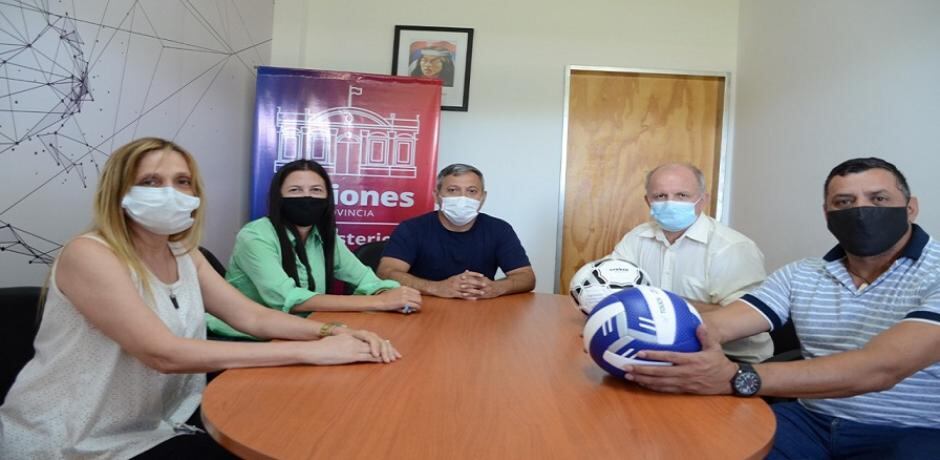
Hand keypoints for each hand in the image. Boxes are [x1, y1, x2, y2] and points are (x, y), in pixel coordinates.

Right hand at [306, 328, 400, 364]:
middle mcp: (355, 339)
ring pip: (374, 349)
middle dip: (388, 348)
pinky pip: (367, 356)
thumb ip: (343, 339)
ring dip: (385, 354)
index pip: (372, 337)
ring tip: (393, 359)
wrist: (313, 350)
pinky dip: (377, 358)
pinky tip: (383, 361)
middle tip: (397, 355)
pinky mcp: (350, 355)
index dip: (382, 342)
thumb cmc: (320, 347)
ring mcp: (353, 347)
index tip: (391, 347)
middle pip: (376, 341)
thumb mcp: (334, 339)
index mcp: (352, 335)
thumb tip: (346, 339)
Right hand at [374, 287, 422, 311]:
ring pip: (418, 301)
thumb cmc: (386, 298)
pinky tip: (413, 310)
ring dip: (418, 305)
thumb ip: (404, 295)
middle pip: (418, 296)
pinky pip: (415, 305)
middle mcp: (405, 291)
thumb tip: (410, 301)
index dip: (417, 298)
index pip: (417, 292)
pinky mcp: (404, 302)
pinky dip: (416, 308)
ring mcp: (405, 296)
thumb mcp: (396, 292)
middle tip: (417, 306)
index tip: (416, 302)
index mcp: (404, 287)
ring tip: (415, 309)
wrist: (380, 301)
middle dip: (419, 302)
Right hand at [431, 271, 496, 299]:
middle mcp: (457, 281)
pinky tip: (474, 299)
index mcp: (457, 276)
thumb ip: (460, 275)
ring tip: (482, 293)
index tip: (483, 275)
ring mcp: (455, 287)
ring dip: (475, 291)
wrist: (436, 287)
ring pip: (467, 289)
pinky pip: (462, 295)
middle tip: (485, 284)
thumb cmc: (445, 283)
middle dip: (478, 283)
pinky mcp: (453, 294)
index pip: (468, 274)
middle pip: (469, 282)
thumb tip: (467, 272)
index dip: (476, 274)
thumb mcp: (453, 278)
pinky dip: (469, 297)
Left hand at [621, 324, 737, 393]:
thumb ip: (706, 336)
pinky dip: (652, 387)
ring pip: (659, 383)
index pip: (669, 358)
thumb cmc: (719, 362)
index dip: (654, 355)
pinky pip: (665, 389)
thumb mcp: (715, 347)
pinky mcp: (683, 390)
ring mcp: (683, 383)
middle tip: (626, 367)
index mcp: (691, 361)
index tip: (639, 353)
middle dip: (641, 370)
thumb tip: (700, 324)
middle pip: (659, 372)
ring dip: (643, 380)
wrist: (728, 381)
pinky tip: (641, 384)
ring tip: (629, 377)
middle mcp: (685, 373)